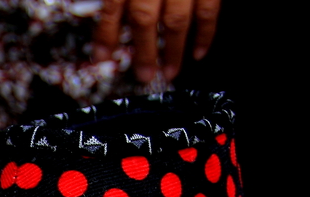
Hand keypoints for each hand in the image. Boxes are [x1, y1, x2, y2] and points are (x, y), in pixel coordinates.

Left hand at [92, 0, 219, 82]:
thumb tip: (101, 16)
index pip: (113, 8)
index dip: (106, 35)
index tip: (101, 59)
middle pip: (144, 19)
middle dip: (143, 51)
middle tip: (144, 76)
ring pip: (175, 21)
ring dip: (173, 51)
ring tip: (170, 73)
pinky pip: (208, 11)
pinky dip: (205, 34)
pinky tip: (198, 54)